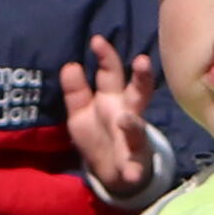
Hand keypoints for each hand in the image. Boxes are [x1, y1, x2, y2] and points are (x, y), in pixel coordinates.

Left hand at [59, 42, 162, 200]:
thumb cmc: (98, 134)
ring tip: (124, 120)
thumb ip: (75, 91)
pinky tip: (132, 174)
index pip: (111, 72)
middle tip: (142, 61)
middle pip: (138, 92)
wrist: (112, 173)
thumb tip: (71, 65)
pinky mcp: (134, 165)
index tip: (96, 40)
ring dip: (133, 125)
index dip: (105, 56)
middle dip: (142, 77)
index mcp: (113, 97)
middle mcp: (128, 113)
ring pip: (137, 128)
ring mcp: (133, 139)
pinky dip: (134, 171)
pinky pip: (135, 168)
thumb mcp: (80, 112)